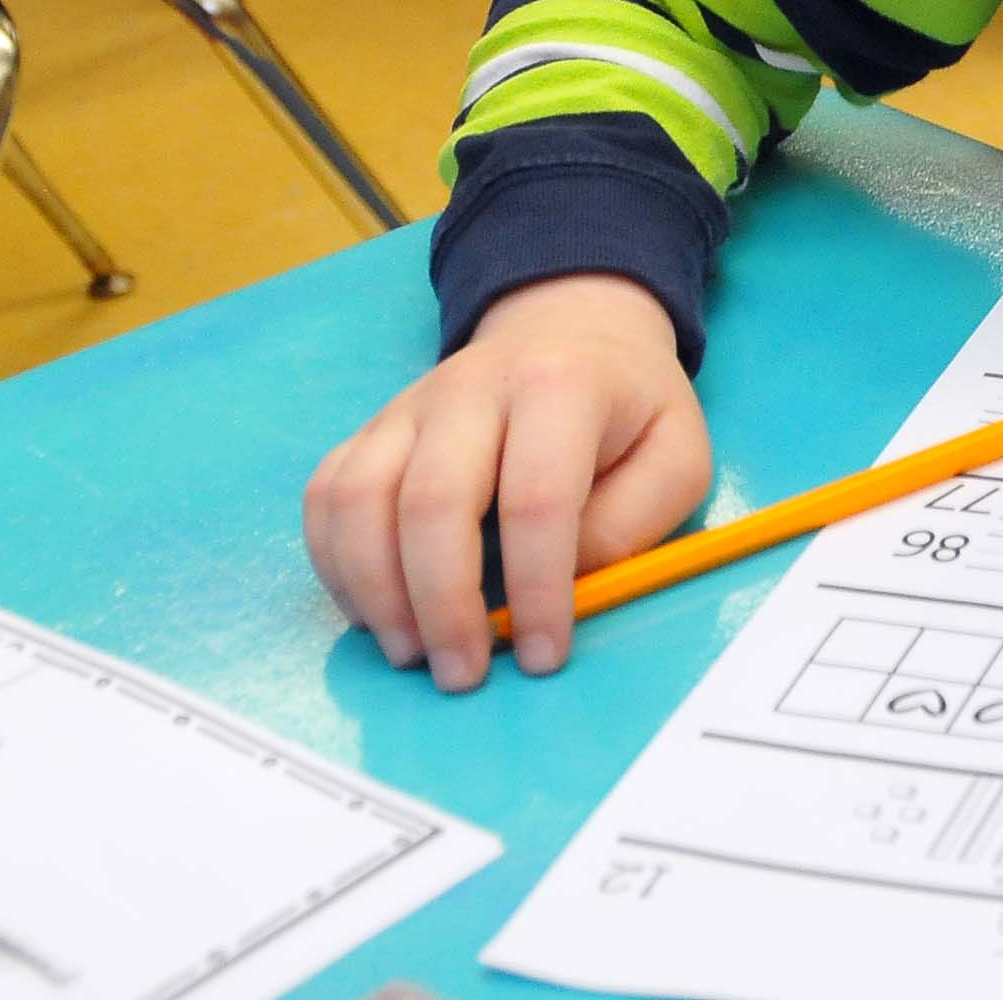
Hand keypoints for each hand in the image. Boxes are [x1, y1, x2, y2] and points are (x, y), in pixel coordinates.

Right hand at [301, 273, 709, 690]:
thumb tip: (559, 588)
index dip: (537, 589)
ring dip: (376, 591)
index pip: (536, 498)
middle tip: (462, 674)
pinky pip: (326, 497)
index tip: (544, 655)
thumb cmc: (628, 412)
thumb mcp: (676, 458)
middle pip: (432, 500)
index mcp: (561, 386)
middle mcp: (471, 386)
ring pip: (359, 498)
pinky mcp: (371, 430)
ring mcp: (409, 406)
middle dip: (442, 604)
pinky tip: (373, 612)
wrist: (572, 329)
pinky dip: (336, 565)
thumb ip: (631, 524)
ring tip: (412, 652)